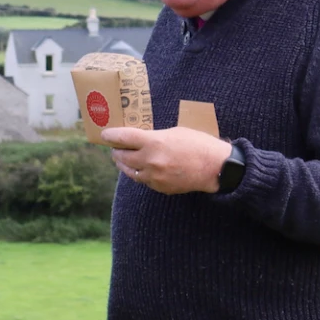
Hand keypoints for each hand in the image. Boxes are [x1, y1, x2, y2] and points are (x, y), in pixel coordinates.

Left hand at [102, 126, 230, 194]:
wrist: (215, 168)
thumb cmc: (198, 144)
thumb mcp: (174, 132)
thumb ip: (154, 136)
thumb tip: (138, 139)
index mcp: (153, 142)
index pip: (122, 138)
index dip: (110, 136)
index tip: (104, 135)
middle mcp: (150, 160)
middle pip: (121, 156)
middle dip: (116, 150)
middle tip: (116, 146)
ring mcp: (154, 176)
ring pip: (129, 171)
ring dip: (125, 163)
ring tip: (124, 158)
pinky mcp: (160, 187)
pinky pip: (143, 180)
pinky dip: (140, 173)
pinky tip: (142, 168)